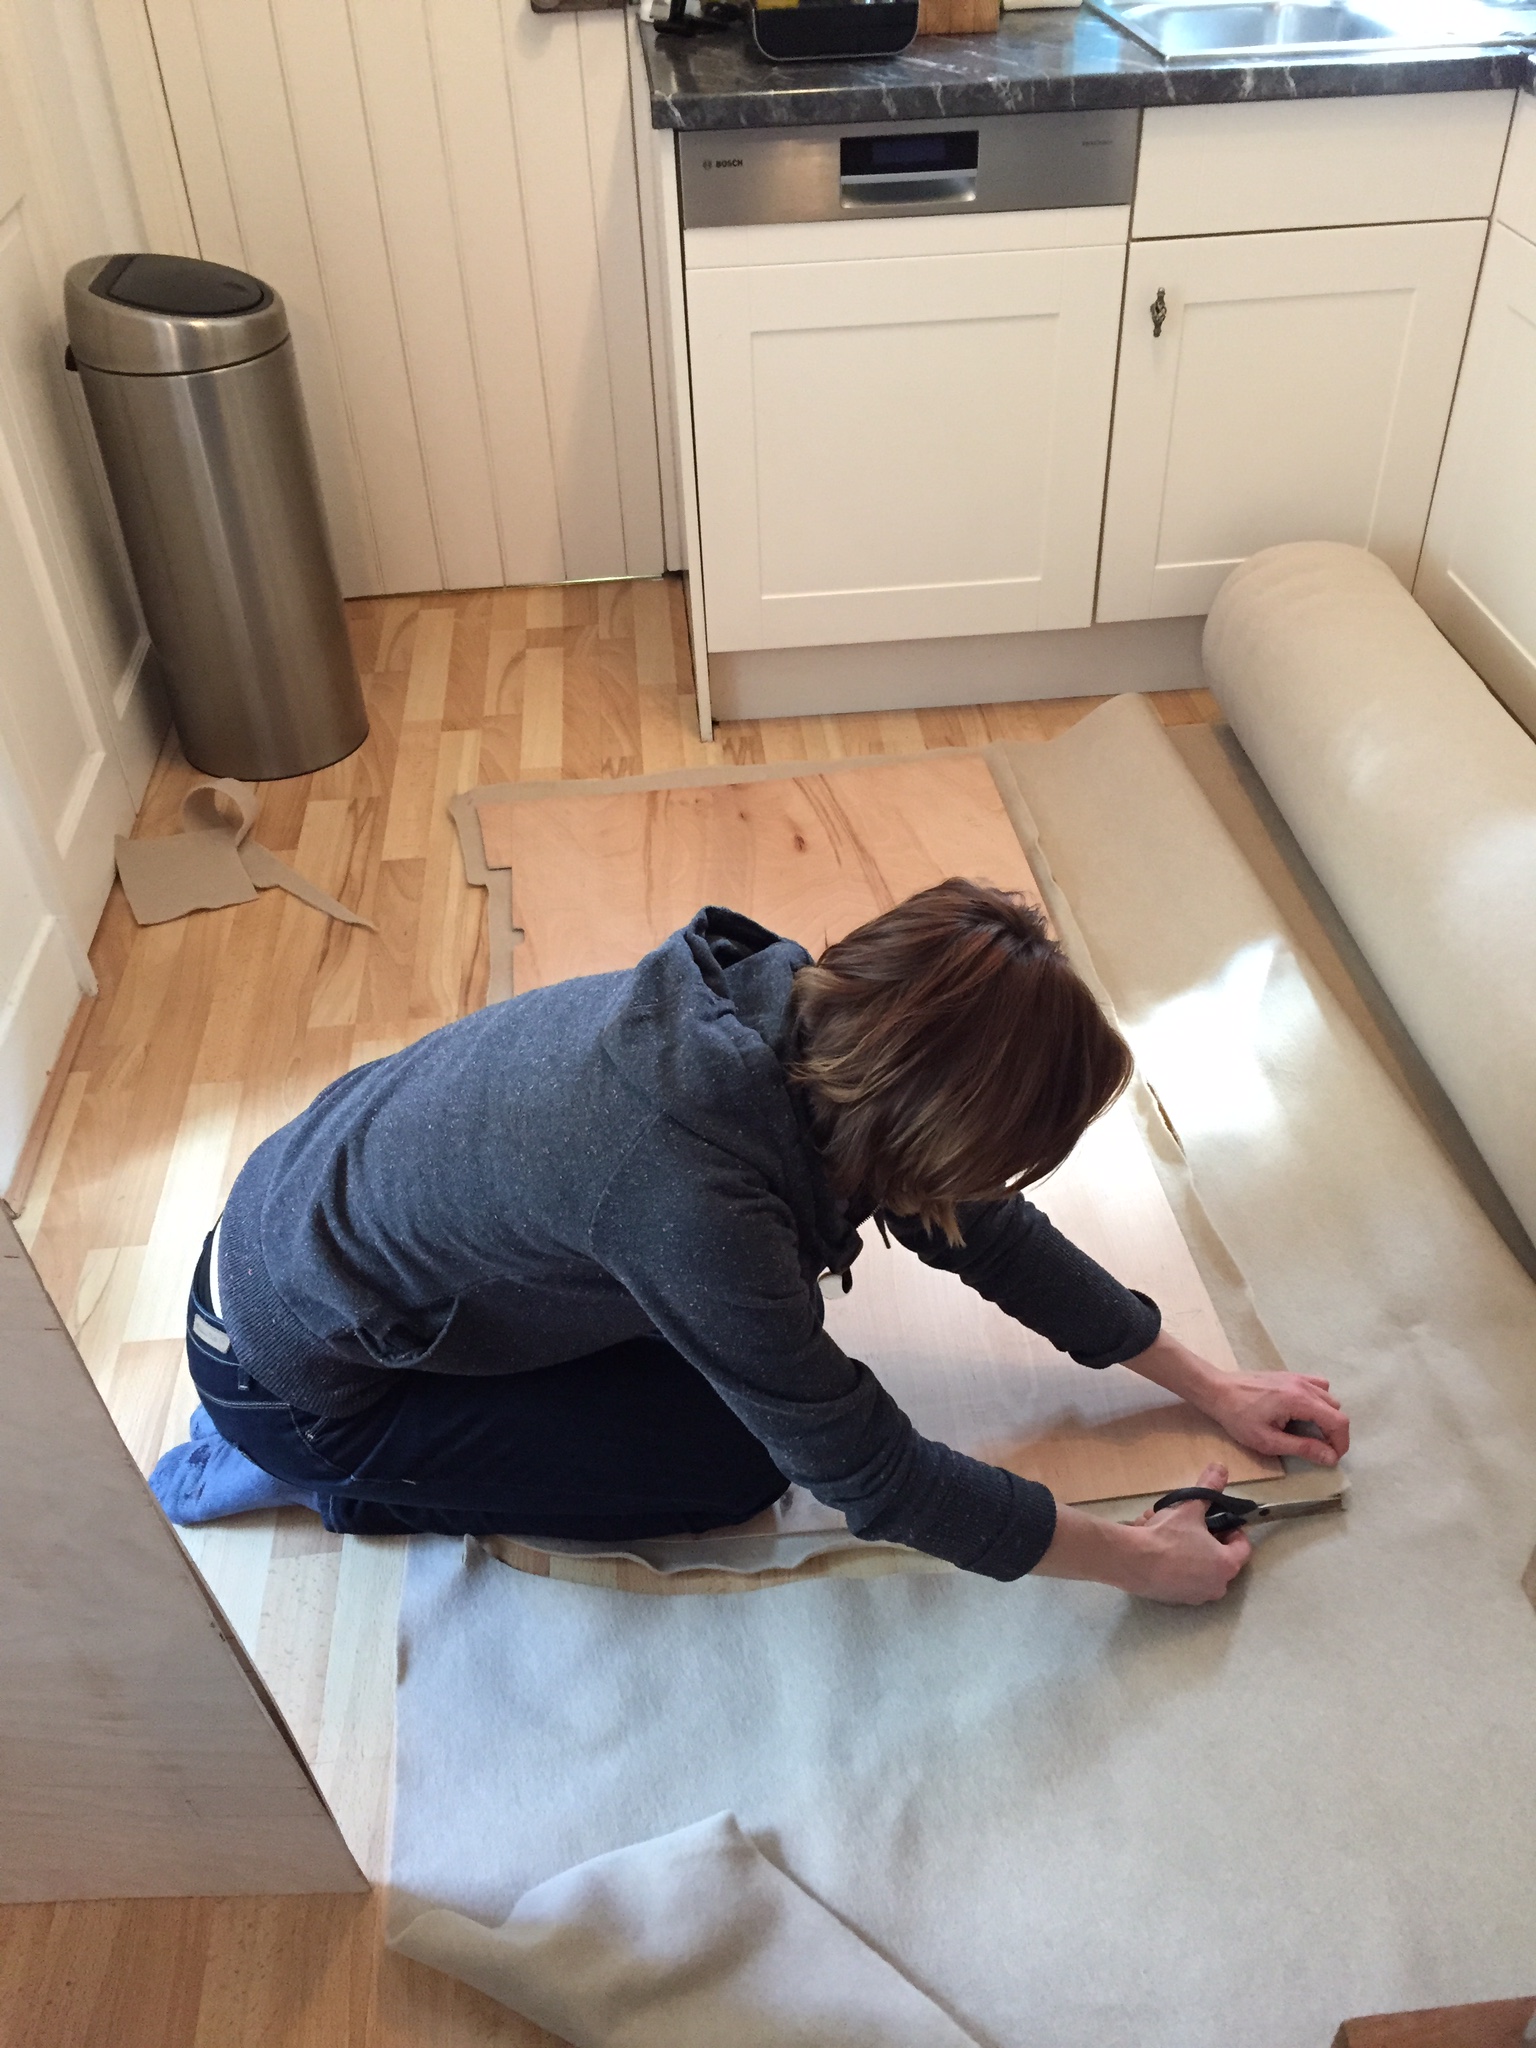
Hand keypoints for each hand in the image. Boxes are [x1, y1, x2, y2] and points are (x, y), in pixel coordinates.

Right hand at [1120, 1461, 1251, 1604]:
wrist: (1132, 1561)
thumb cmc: (1167, 1536)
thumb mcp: (1189, 1508)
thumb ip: (1209, 1488)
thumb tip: (1221, 1467)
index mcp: (1226, 1565)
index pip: (1242, 1547)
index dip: (1233, 1529)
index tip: (1218, 1520)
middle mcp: (1216, 1586)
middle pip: (1219, 1558)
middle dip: (1204, 1537)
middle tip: (1188, 1522)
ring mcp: (1195, 1596)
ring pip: (1197, 1566)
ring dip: (1186, 1548)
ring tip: (1163, 1529)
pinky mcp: (1174, 1600)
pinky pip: (1180, 1577)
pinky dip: (1173, 1562)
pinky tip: (1154, 1546)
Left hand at [1202, 1370, 1348, 1467]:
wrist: (1218, 1391)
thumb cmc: (1239, 1418)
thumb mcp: (1269, 1441)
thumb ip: (1303, 1448)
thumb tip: (1331, 1457)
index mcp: (1300, 1400)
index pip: (1338, 1421)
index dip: (1341, 1442)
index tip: (1332, 1457)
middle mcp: (1304, 1385)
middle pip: (1336, 1410)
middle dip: (1334, 1432)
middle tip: (1319, 1448)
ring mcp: (1297, 1377)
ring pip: (1328, 1397)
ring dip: (1327, 1416)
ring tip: (1311, 1431)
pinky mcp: (1290, 1375)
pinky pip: (1317, 1386)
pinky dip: (1319, 1401)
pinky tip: (1304, 1412)